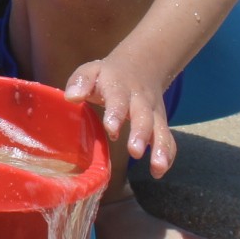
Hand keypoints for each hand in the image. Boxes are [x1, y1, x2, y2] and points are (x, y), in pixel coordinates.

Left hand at [64, 55, 176, 177]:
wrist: (141, 66)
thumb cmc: (107, 75)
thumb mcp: (91, 71)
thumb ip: (81, 82)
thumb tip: (71, 97)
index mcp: (119, 86)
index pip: (118, 98)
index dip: (116, 113)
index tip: (111, 128)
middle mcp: (140, 100)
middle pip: (144, 116)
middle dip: (140, 134)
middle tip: (135, 152)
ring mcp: (153, 111)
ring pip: (160, 129)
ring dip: (160, 148)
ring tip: (157, 167)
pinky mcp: (161, 122)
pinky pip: (167, 138)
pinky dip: (167, 153)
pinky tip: (158, 172)